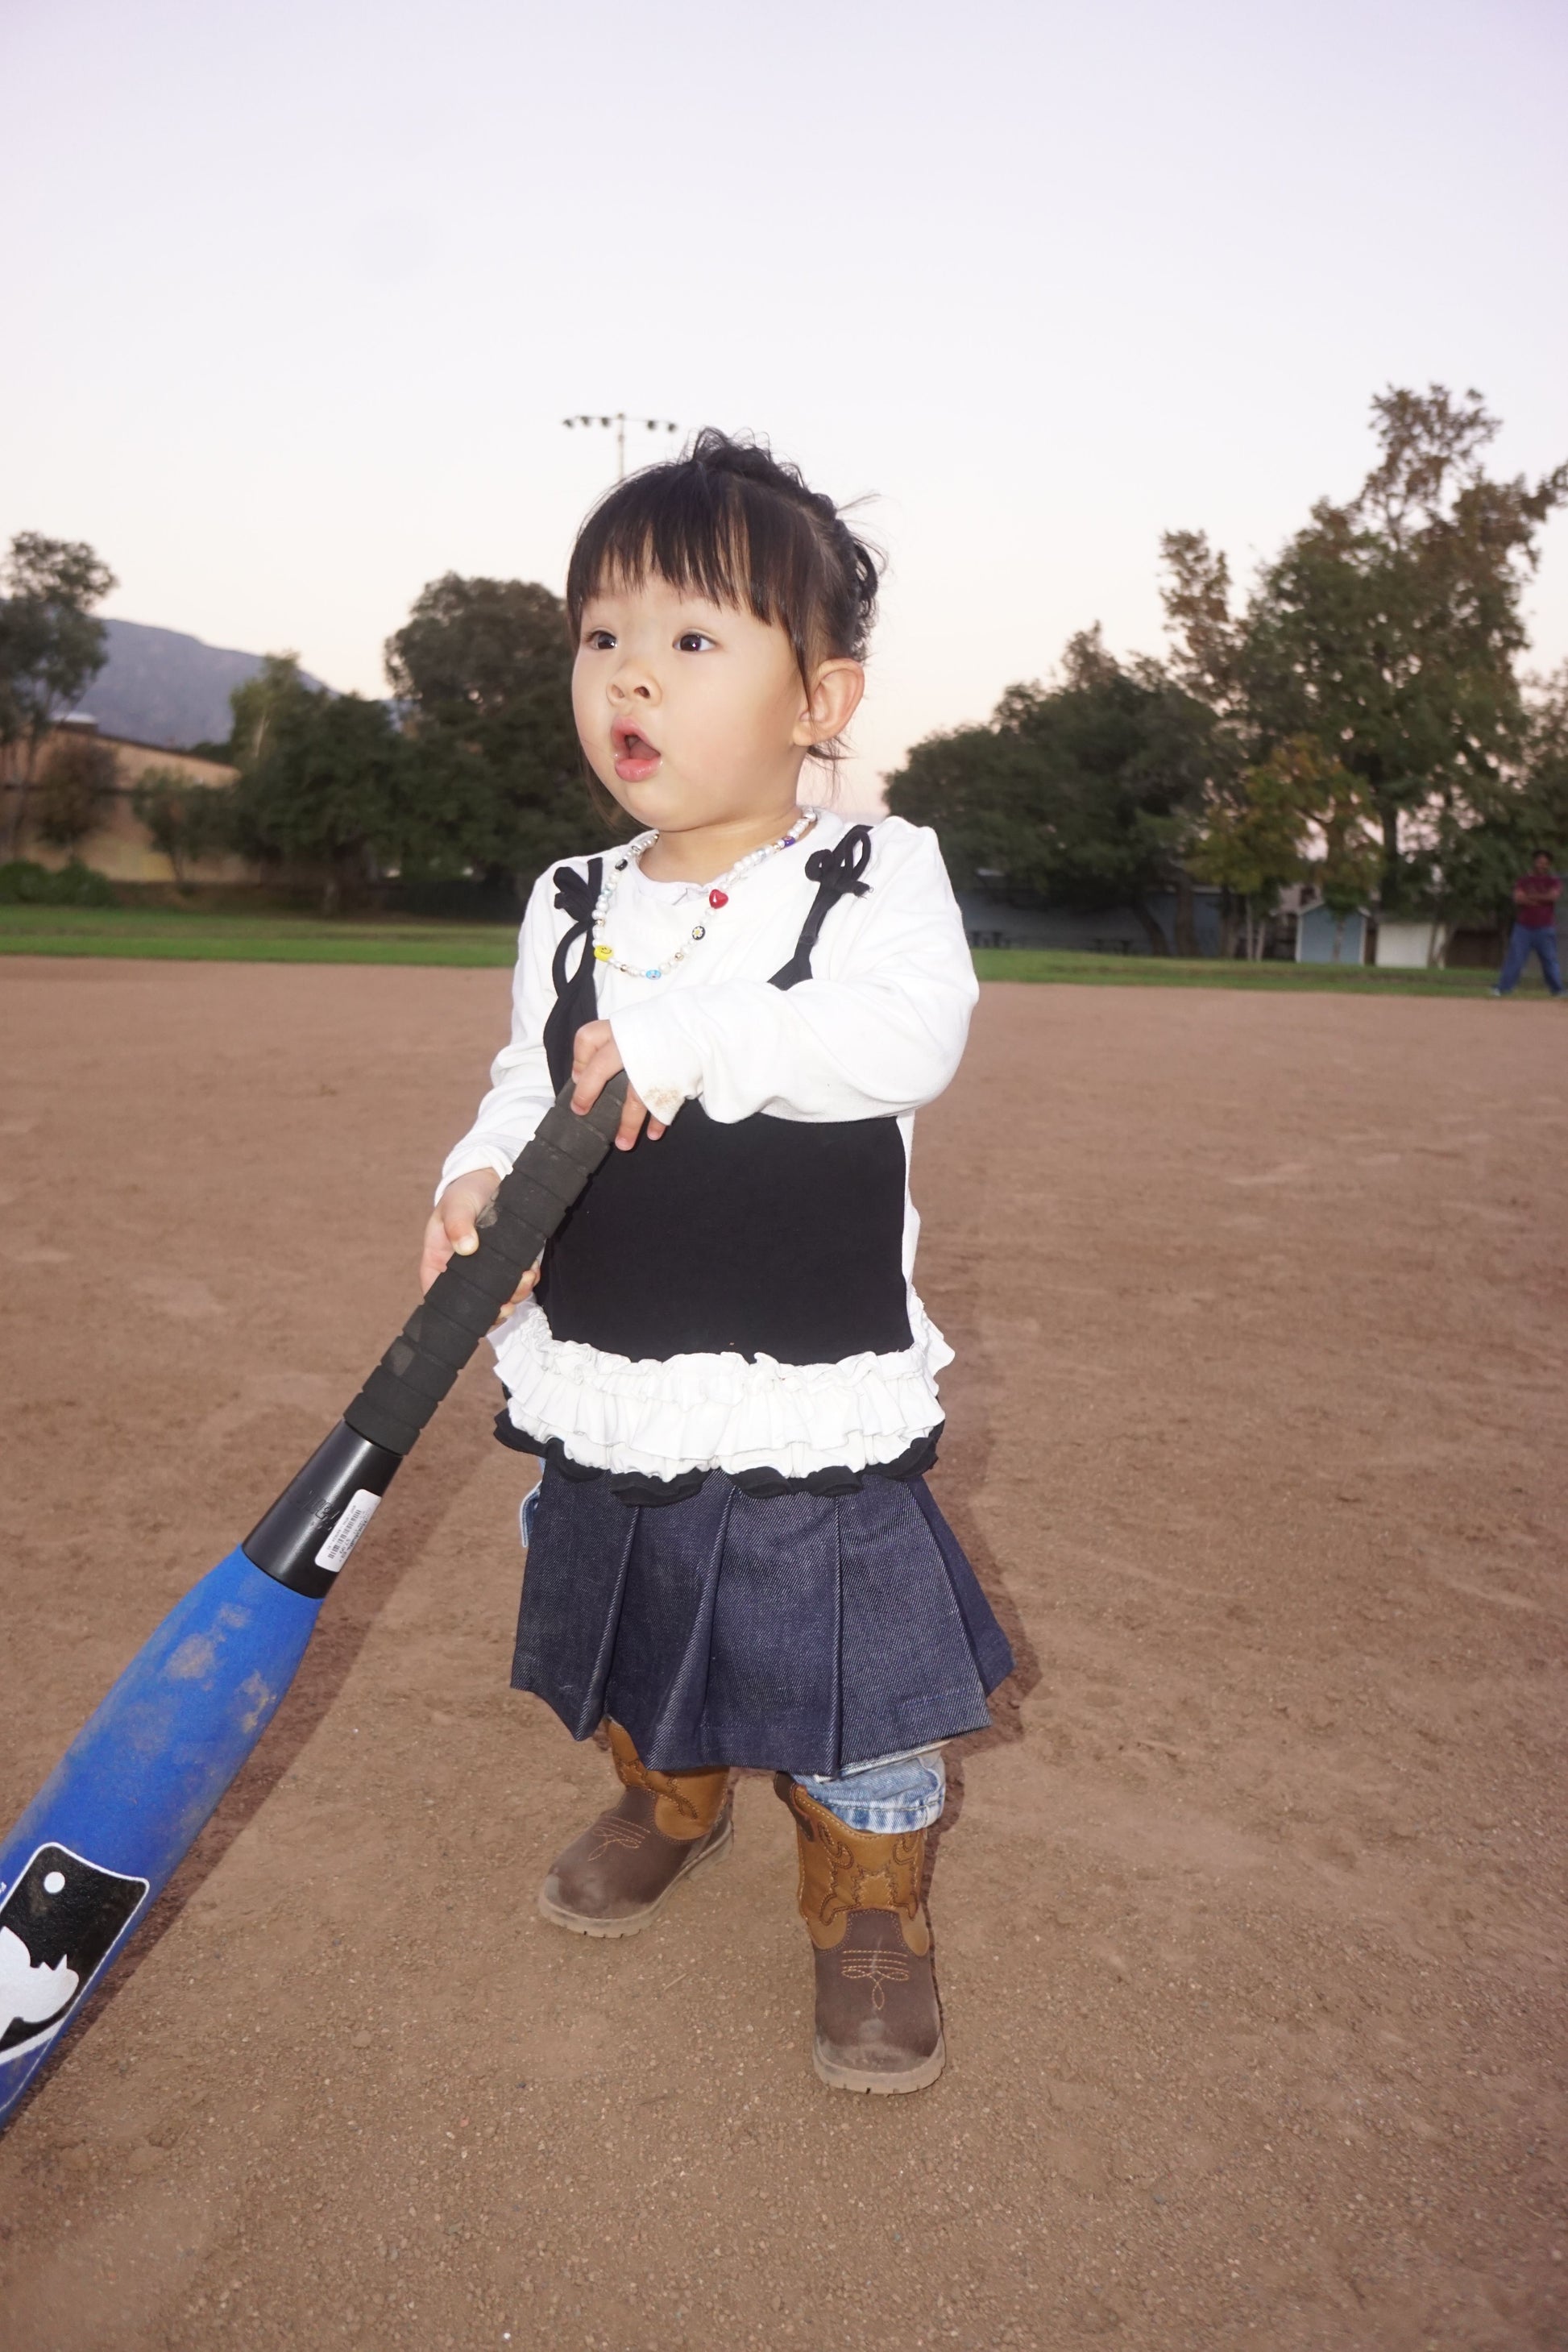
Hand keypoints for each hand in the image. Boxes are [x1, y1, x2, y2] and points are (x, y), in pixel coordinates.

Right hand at [421, 1169, 539, 1322]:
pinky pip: (517, 1280)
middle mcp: (461, 1271)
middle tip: (508, 1304)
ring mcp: (486, 1270)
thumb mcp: (457, 1204)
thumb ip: (458, 1224)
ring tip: (526, 1278)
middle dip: (494, 1308)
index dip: (456, 1310)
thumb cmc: (465, 1192)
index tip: (479, 1313)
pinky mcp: (507, 1262)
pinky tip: (532, 1270)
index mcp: (438, 1262)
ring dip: (515, 1293)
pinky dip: (527, 1280)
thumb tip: (466, 1248)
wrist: (492, 1177)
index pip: (439, 1296)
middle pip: (474, 1303)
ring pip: (499, 1295)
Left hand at [570, 1019, 666, 1151]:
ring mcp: (653, 1063)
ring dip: (628, 1124)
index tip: (578, 1077)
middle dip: (587, 1093)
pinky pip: (661, 1105)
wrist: (708, 1026)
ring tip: (624, 1144)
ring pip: (634, 1097)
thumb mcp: (641, 1024)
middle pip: (600, 1069)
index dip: (579, 1060)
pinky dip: (658, 1122)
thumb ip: (620, 1041)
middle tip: (581, 1112)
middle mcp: (632, 1044)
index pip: (587, 1038)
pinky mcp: (673, 1079)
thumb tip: (592, 1070)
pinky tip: (654, 1134)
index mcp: (622, 1028)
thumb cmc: (669, 1027)